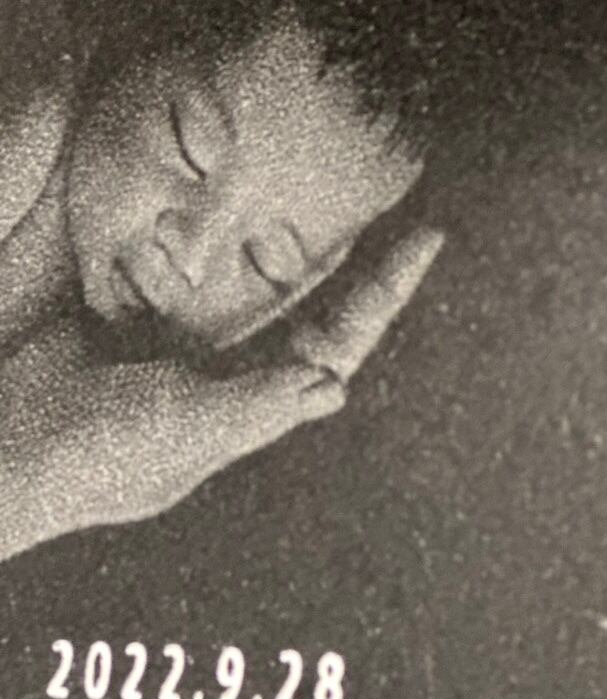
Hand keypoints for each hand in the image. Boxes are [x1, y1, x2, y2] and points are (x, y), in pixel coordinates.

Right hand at [0, 227, 442, 550]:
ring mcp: (192, 335)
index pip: (337, 344)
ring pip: (262, 280)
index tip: (425, 242)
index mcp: (258, 401)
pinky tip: (252, 199)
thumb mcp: (188, 433)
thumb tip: (335, 388)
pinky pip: (199, 259)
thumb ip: (257, 409)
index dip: (381, 299)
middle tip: (397, 207)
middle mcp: (237, 368)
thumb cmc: (103, 456)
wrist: (8, 441)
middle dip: (358, 269)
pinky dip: (227, 231)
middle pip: (314, 307)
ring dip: (300, 244)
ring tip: (343, 193)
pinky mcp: (144, 303)